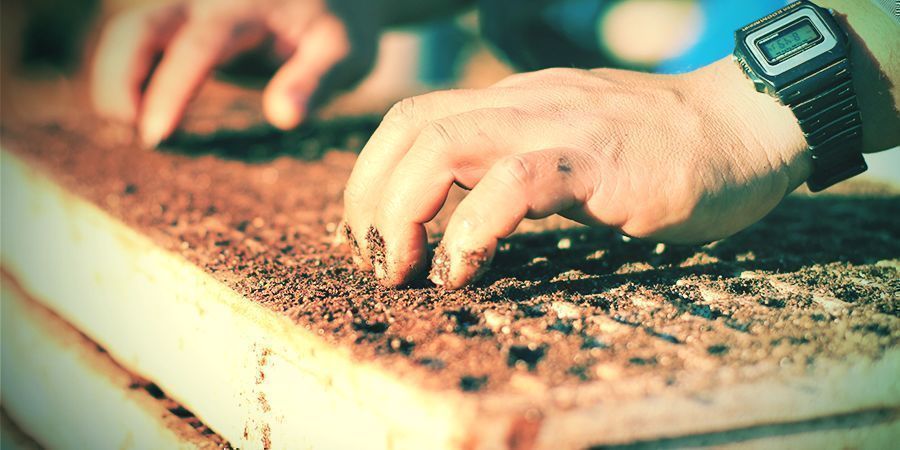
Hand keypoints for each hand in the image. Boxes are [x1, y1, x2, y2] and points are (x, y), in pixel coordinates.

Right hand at [91, 0, 380, 145]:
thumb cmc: (339, 26)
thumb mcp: (344, 53)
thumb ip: (315, 80)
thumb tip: (284, 117)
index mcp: (242, 8)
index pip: (197, 48)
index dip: (170, 91)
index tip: (155, 135)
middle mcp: (204, 2)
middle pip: (137, 26)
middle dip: (117, 76)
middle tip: (129, 130)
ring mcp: (188, 9)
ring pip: (129, 29)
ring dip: (115, 76)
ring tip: (130, 125)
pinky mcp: (184, 22)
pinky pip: (141, 40)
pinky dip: (128, 74)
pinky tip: (138, 111)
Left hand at [342, 58, 812, 288]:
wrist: (749, 124)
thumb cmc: (661, 149)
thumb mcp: (570, 144)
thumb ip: (517, 164)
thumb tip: (460, 210)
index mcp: (513, 103)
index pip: (413, 118)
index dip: (372, 175)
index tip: (373, 235)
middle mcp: (525, 104)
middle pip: (410, 127)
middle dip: (371, 199)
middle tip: (378, 260)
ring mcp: (561, 127)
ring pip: (443, 146)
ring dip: (403, 214)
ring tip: (408, 270)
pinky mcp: (601, 160)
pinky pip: (515, 182)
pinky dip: (473, 229)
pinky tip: (466, 269)